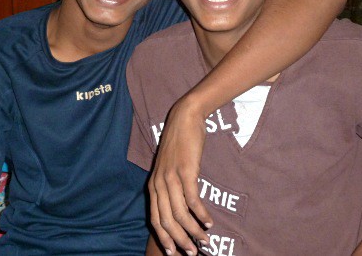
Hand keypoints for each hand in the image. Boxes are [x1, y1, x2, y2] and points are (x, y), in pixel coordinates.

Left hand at [148, 99, 212, 255]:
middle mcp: (159, 184)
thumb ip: (170, 188)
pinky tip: (209, 221)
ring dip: (193, 230)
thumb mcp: (168, 168)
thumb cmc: (179, 145)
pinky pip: (193, 199)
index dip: (165, 239)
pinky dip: (201, 214)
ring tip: (205, 240)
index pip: (155, 220)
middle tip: (193, 252)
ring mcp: (171, 178)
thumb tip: (181, 211)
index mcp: (153, 186)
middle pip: (167, 221)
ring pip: (180, 213)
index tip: (175, 252)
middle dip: (180, 240)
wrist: (184, 118)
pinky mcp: (186, 171)